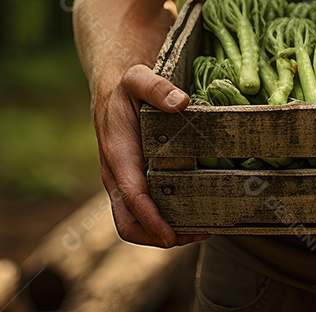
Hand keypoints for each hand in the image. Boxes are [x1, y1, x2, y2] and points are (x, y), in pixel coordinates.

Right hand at [92, 64, 207, 246]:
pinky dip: (167, 219)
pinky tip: (195, 212)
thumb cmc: (126, 87)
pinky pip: (146, 210)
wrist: (112, 90)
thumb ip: (157, 87)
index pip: (132, 197)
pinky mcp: (136, 182)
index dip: (151, 220)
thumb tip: (182, 102)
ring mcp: (126, 182)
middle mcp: (118, 176)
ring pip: (137, 223)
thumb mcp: (138, 78)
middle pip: (130, 224)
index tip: (171, 236)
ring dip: (166, 233)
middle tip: (199, 232)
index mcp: (118, 156)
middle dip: (160, 237)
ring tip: (203, 228)